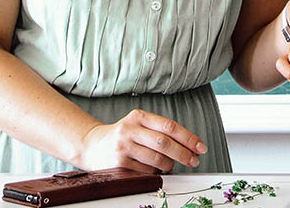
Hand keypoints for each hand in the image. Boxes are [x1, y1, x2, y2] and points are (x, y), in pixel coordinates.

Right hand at [78, 109, 206, 172]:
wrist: (90, 145)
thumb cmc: (121, 135)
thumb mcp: (137, 124)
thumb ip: (159, 130)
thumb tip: (188, 145)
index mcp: (138, 116)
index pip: (169, 126)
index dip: (188, 138)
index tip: (200, 147)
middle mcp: (130, 129)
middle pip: (164, 143)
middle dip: (183, 153)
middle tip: (194, 160)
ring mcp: (124, 147)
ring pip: (156, 159)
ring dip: (169, 165)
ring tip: (171, 165)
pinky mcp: (119, 163)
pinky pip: (145, 171)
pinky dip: (155, 172)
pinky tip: (154, 170)